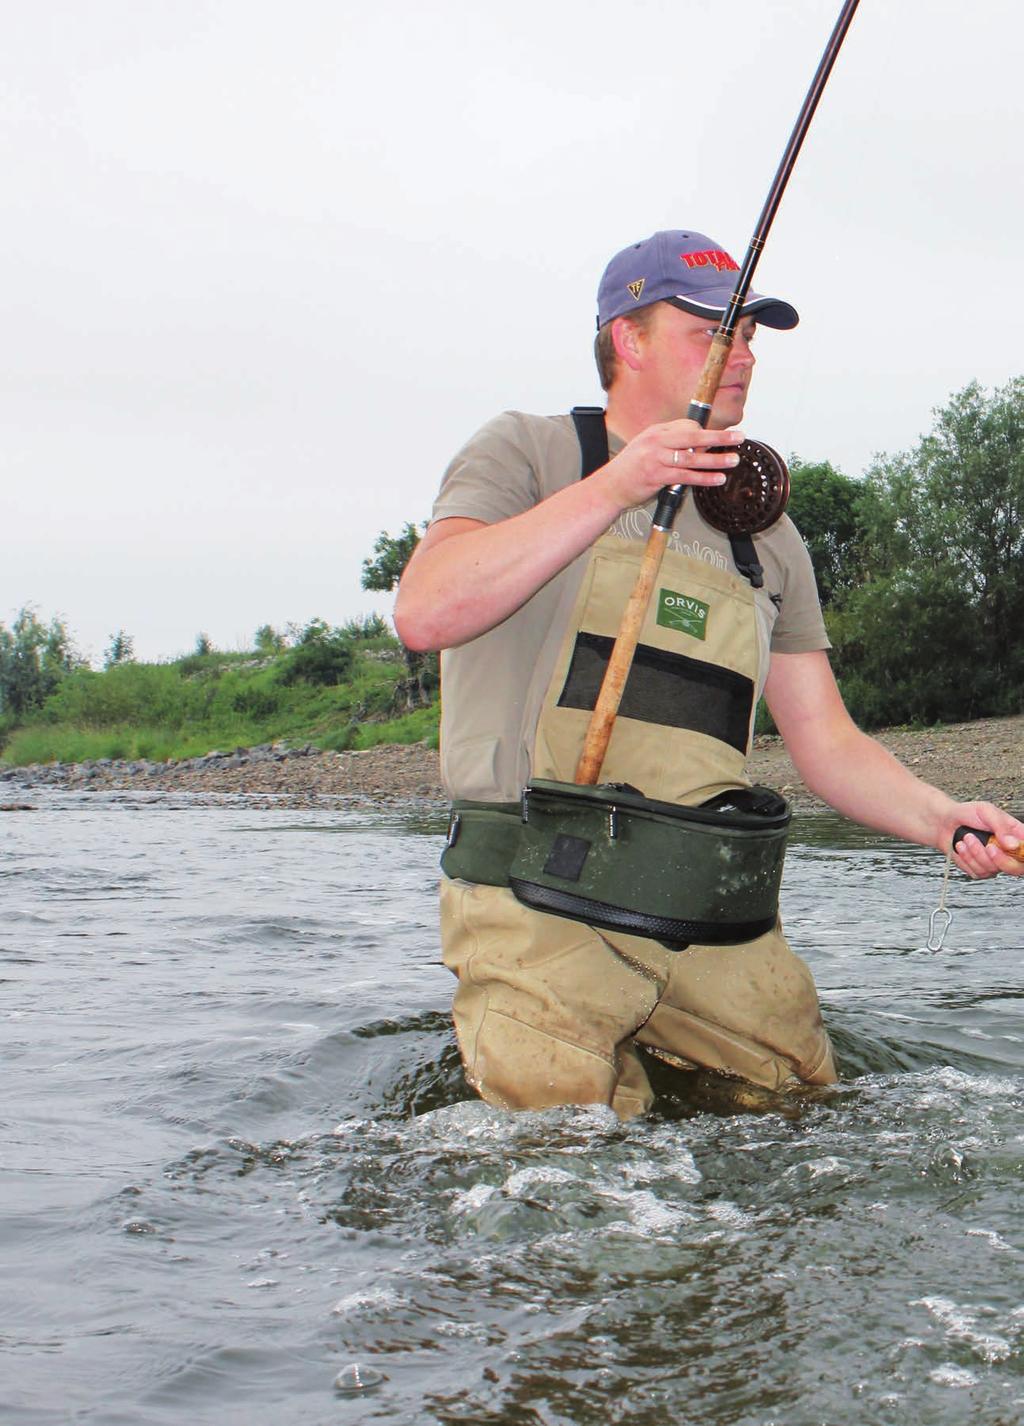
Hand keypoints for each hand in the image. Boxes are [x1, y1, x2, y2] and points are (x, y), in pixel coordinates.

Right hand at [601, 419, 744, 511]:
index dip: (705, 433)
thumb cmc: (630, 468)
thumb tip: (696, 445)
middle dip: (719, 437)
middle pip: (694, 436)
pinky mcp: (657, 477)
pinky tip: (717, 478)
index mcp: (656, 432)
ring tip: (733, 460)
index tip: (721, 437)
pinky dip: (704, 478)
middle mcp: (657, 442)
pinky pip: (686, 477)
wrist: (609, 486)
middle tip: (739, 437)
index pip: (687, 426)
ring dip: (715, 459)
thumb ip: (669, 444)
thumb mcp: (647, 447)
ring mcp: (657, 459)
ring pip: (692, 458)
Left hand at [946, 801, 1023, 878]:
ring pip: (993, 869)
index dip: (1023, 855)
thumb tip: (1014, 844)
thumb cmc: (967, 813)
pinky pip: (977, 872)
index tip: (1011, 849)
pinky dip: (966, 858)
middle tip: (989, 846)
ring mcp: (993, 862)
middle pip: (1016, 868)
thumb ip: (1002, 827)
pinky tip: (962, 846)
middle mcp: (1006, 851)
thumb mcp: (987, 812)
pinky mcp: (979, 869)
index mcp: (1015, 835)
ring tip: (967, 837)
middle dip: (1000, 859)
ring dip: (976, 853)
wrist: (945, 822)